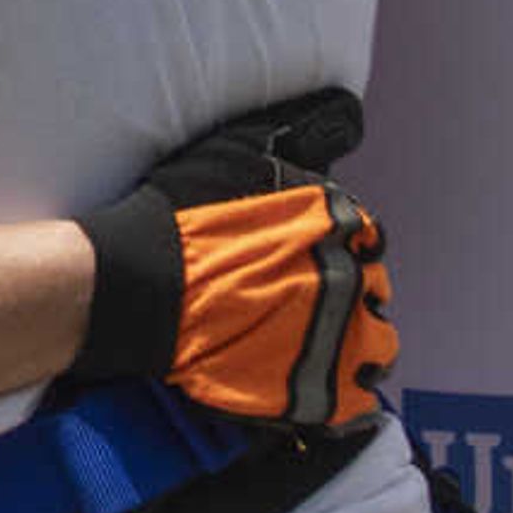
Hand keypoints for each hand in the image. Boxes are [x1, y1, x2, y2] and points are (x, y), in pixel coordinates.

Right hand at [71, 87, 394, 430]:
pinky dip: (343, 395)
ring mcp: (336, 338)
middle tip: (305, 298)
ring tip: (317, 343)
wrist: (137, 283)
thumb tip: (348, 112)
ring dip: (355, 344)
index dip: (340, 246)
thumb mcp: (242, 146)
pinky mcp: (314, 390)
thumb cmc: (182, 211)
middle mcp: (352, 278)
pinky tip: (318, 385)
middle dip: (348, 292)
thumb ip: (305, 127)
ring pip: (375, 346)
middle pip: (373, 290)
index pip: (366, 236)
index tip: (310, 255)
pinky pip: (353, 400)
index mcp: (340, 222)